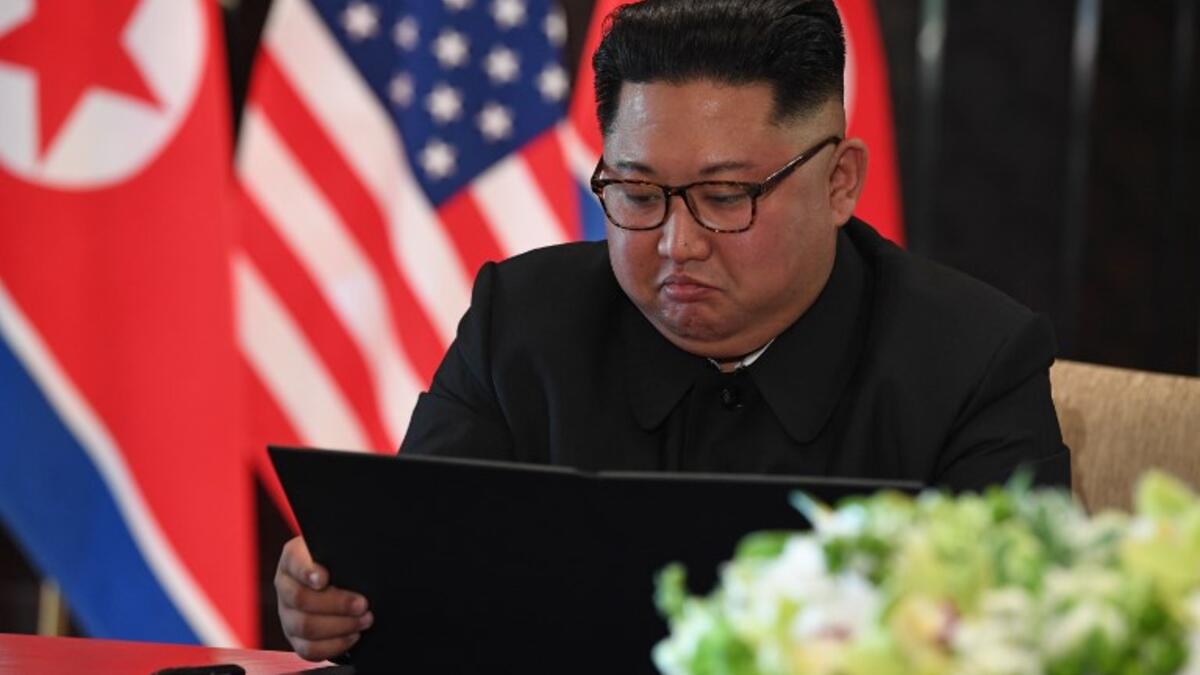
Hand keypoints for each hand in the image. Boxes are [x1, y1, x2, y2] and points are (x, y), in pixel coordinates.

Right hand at [275, 535, 373, 660]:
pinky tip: (352, 636)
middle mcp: (285, 586)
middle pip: (301, 599)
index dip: (307, 572)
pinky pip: (309, 649)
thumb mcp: (338, 549)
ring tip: (364, 620)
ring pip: (305, 627)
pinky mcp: (295, 638)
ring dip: (340, 626)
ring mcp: (287, 615)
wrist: (336, 581)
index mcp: (293, 559)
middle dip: (337, 604)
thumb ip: (341, 551)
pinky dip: (334, 645)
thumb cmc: (339, 563)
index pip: (295, 562)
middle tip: (362, 604)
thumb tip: (356, 559)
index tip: (324, 578)